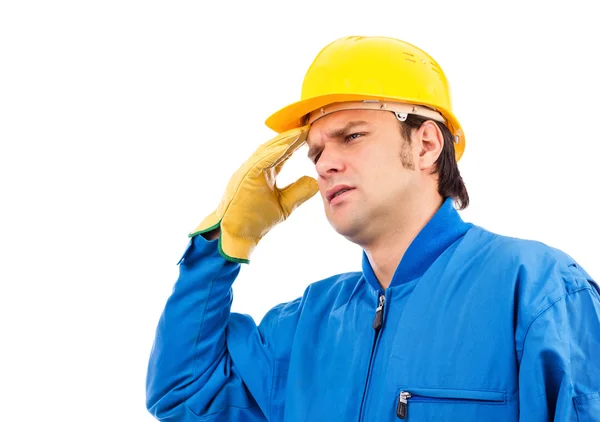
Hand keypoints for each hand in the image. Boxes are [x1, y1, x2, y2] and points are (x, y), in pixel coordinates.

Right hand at [190, 125, 317, 262]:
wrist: (236, 235)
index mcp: (264, 173)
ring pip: (267, 150)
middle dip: (290, 137)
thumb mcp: (284, 205)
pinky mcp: (244, 177)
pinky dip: (272, 152)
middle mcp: (255, 168)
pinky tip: (286, 145)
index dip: (294, 144)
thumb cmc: (255, 221)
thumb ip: (298, 192)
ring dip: (283, 140)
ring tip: (299, 132)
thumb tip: (314, 180)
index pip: (282, 155)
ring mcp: (247, 171)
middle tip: (307, 127)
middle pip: (274, 148)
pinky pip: (259, 161)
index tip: (309, 135)